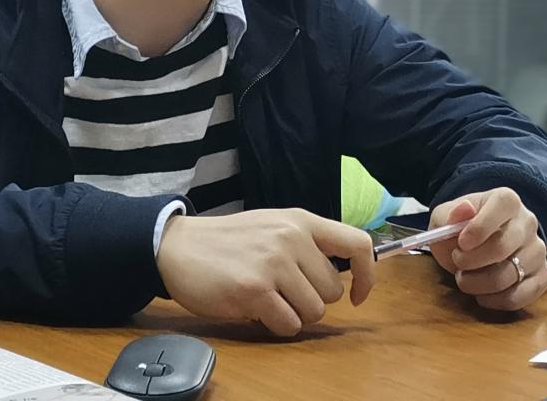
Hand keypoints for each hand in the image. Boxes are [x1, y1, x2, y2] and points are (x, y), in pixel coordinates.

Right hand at [155, 208, 376, 335]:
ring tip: (268, 298)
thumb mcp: (274, 226)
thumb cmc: (230, 241)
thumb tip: (345, 277)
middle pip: (333, 291)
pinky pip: (288, 325)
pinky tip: (255, 308)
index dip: (367, 275)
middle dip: (311, 299)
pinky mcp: (254, 290)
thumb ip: (308, 244)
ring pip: (314, 312)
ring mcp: (273, 264)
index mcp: (301, 221)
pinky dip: (276, 325)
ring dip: (293, 314)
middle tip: (282, 290)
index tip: (357, 296)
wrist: (179, 246)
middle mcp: (292, 238)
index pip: (357, 244)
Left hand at [426, 187, 546, 311]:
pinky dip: (497, 301)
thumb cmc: (461, 229)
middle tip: (457, 263)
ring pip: (511, 274)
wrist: (477, 245)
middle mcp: (528, 223)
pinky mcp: (542, 276)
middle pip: (502, 247)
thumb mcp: (445, 217)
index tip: (461, 243)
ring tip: (465, 279)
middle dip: (472, 261)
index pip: (503, 206)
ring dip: (480, 284)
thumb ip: (450, 214)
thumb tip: (464, 209)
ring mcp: (538, 250)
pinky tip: (482, 295)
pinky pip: (523, 295)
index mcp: (507, 200)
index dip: (480, 227)